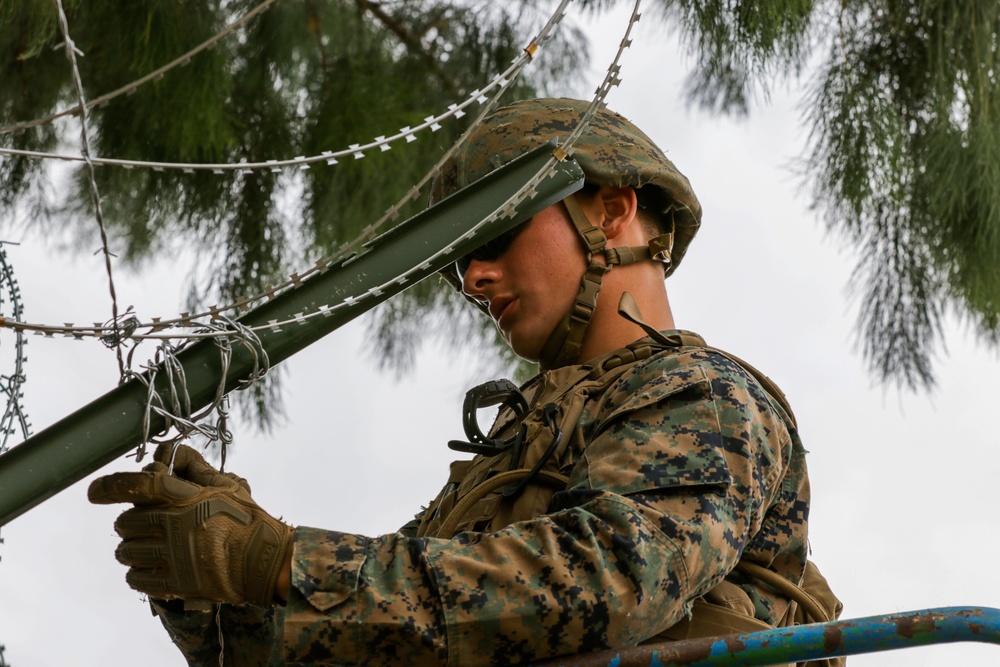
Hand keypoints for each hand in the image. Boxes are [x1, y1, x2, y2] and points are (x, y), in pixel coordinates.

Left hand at [89, 444, 292, 606]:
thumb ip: (195, 468)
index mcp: (185, 499)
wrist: (264, 562)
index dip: (110, 486)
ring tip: (154, 547)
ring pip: (126, 551)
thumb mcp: (227, 486)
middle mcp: (174, 526)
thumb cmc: (247, 520)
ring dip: (134, 548)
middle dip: (132, 521)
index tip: (95, 491)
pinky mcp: (173, 584)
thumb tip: (170, 451)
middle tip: (150, 523)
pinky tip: (155, 567)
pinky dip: (139, 573)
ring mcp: (172, 557)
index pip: (137, 485)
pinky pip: (134, 578)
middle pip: (126, 521)